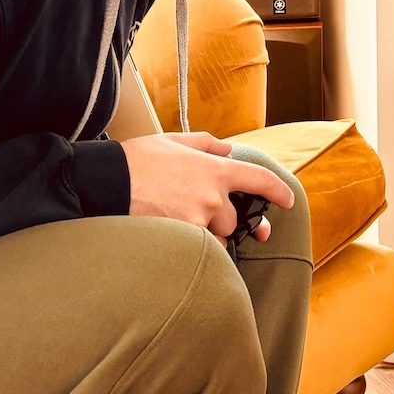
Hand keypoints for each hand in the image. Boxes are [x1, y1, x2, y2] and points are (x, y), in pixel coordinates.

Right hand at [120, 131, 293, 242]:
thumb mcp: (173, 141)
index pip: (258, 180)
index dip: (277, 191)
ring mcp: (198, 220)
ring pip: (214, 239)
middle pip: (232, 220)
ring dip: (203, 237)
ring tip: (174, 223)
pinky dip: (189, 249)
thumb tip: (226, 149)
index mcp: (214, 169)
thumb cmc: (136, 161)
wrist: (106, 183)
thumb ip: (205, 144)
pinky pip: (197, 252)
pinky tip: (169, 237)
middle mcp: (212, 196)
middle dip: (220, 221)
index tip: (287, 200)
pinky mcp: (182, 240)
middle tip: (196, 217)